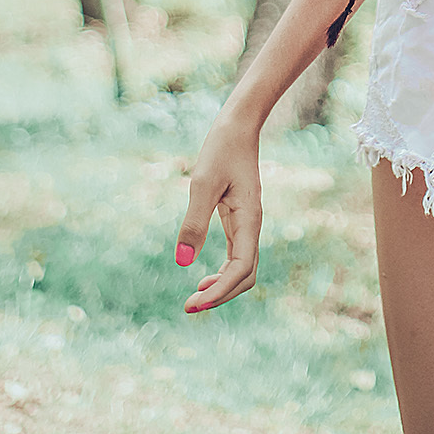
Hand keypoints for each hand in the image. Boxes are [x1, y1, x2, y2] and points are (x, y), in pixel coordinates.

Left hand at [174, 108, 261, 312]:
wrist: (237, 126)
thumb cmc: (221, 149)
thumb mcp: (203, 183)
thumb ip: (194, 222)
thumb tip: (181, 262)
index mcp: (249, 220)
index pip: (241, 269)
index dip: (220, 291)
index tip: (194, 303)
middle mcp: (252, 226)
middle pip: (245, 276)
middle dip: (220, 295)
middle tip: (189, 307)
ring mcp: (247, 224)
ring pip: (242, 269)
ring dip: (221, 287)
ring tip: (194, 298)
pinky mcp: (239, 220)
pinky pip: (236, 256)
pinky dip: (222, 273)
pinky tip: (203, 275)